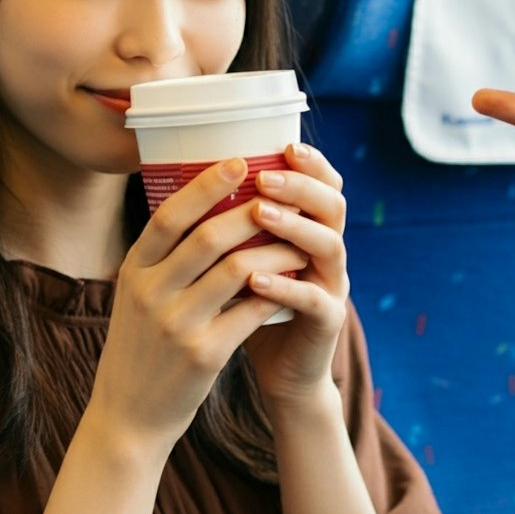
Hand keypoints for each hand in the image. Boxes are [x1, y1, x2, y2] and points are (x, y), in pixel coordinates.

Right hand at [89, 157, 308, 456]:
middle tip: (282, 195)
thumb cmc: (139, 347)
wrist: (128, 415)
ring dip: (274, 250)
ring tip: (298, 240)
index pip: (168, 216)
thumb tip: (201, 210)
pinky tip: (292, 281)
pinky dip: (275, 292)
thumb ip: (161, 260)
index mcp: (133, 270)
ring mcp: (176, 324)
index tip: (238, 162)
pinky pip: (250, 312)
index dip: (205, 186)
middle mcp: (150, 292)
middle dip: (250, 211)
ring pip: (237, 270)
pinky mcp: (203, 355)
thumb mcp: (134, 296)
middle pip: (207, 236)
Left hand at [239, 143, 349, 411]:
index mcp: (310, 229)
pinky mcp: (326, 322)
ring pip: (329, 246)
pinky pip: (312, 300)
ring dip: (293, 227)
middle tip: (264, 176)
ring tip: (259, 213)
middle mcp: (328, 252)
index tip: (286, 144)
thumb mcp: (239, 257)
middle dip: (300, 186)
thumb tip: (182, 176)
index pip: (324, 184)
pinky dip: (284, 285)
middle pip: (332, 206)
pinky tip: (255, 276)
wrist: (279, 369)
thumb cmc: (249, 303)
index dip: (312, 163)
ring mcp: (332, 286)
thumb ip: (229, 223)